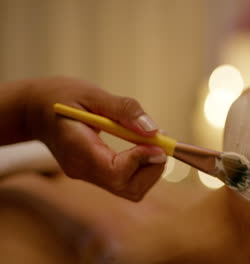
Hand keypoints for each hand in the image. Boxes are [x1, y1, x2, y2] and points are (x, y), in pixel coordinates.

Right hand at [25, 76, 166, 200]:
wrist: (33, 110)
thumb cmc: (60, 96)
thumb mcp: (91, 94)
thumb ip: (123, 110)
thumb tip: (153, 130)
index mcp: (78, 151)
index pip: (116, 173)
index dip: (142, 161)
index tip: (158, 143)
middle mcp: (83, 170)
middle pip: (129, 188)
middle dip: (153, 169)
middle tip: (161, 143)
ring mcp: (88, 175)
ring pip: (130, 189)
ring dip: (150, 168)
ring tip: (153, 141)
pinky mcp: (94, 174)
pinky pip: (124, 180)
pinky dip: (142, 166)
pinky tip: (143, 144)